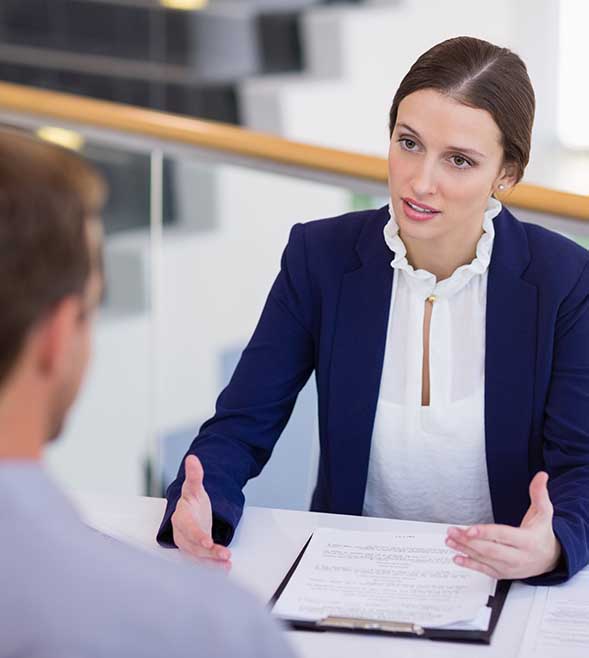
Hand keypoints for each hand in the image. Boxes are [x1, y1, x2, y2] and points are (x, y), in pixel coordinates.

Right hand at [171, 455, 231, 565]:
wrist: (190, 512)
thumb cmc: (191, 502)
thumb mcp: (194, 488)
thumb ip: (194, 475)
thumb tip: (192, 458)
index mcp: (180, 517)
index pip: (187, 527)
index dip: (197, 535)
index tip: (207, 541)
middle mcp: (182, 533)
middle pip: (193, 545)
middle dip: (207, 552)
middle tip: (223, 554)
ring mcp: (188, 544)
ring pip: (198, 555)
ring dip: (212, 561)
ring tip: (227, 562)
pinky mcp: (196, 552)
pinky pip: (203, 561)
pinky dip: (213, 566)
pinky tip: (226, 568)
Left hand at [445, 472, 561, 578]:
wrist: (551, 558)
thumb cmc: (542, 533)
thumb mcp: (544, 512)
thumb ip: (540, 494)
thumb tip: (541, 476)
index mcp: (528, 541)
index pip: (504, 536)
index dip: (486, 533)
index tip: (469, 529)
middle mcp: (519, 557)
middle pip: (490, 550)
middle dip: (469, 541)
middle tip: (452, 531)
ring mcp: (510, 567)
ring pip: (485, 560)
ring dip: (465, 550)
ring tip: (449, 540)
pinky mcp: (503, 574)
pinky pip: (484, 571)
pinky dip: (469, 565)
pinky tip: (456, 557)